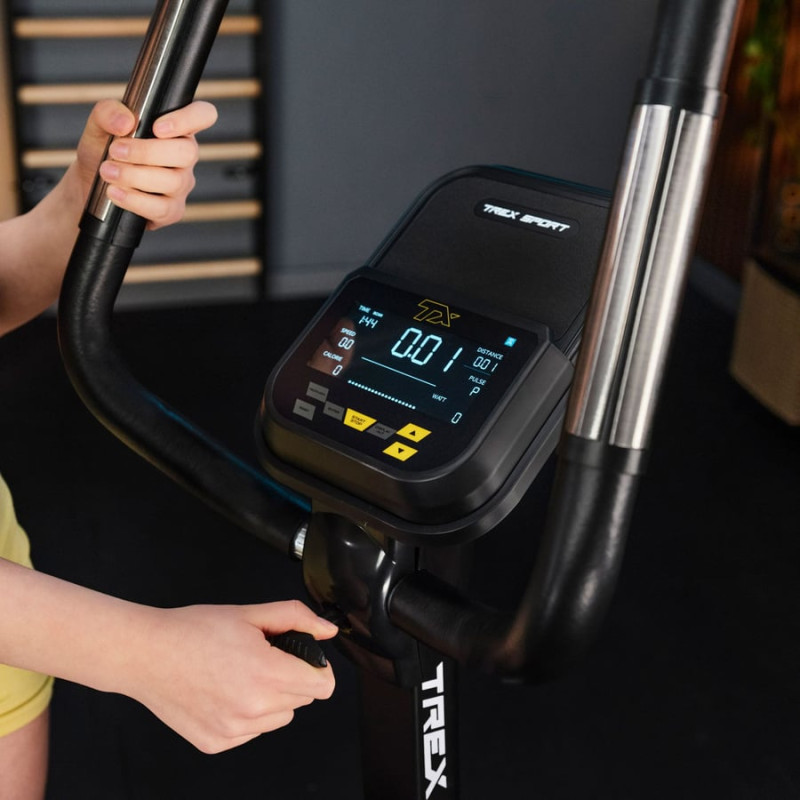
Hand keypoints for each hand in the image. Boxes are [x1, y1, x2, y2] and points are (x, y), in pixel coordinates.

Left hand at [74, 98, 217, 229]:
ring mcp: (181, 186)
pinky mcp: (172, 211)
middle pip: (187, 152)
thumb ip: (108, 113)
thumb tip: (126, 122)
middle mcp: (184, 157)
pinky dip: (135, 200)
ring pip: (173, 181)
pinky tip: (114, 192)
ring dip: (135, 176)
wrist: (92, 185)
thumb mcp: (99, 125)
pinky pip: (162, 208)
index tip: (157, 128)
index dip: (188, 119)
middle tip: (115, 151)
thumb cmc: (104, 152)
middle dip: (147, 152)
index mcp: (176, 129)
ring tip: (107, 171)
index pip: (203, 115)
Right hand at [123, 600, 337, 753]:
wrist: (147, 654)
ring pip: (281, 718)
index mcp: (265, 674)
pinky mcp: (217, 743)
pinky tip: (226, 691)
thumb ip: (296, 619)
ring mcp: (233, 730)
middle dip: (292, 677)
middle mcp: (252, 709)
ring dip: (272, 698)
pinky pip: (253, 731)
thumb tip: (326, 631)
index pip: (323, 686)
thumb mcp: (250, 613)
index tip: (304, 657)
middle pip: (303, 699)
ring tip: (242, 674)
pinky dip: (248, 714)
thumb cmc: (193, 631)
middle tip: (263, 657)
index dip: (318, 667)